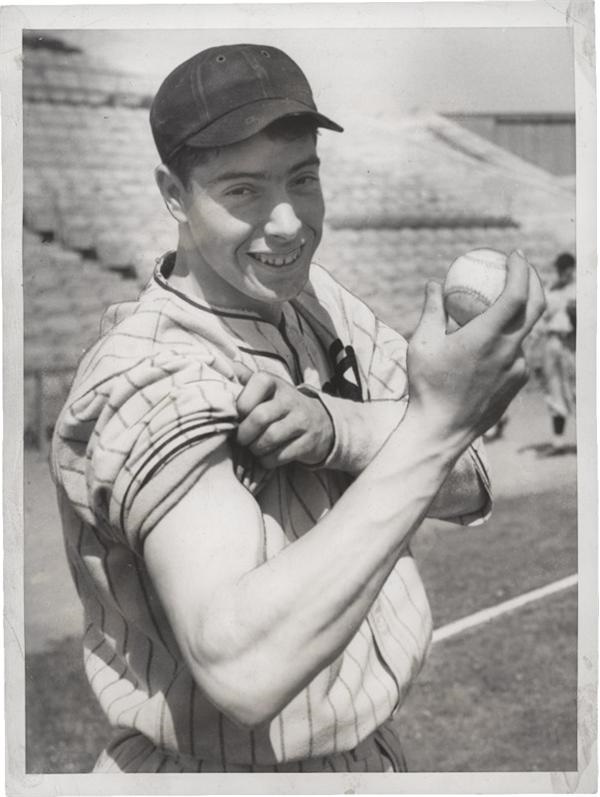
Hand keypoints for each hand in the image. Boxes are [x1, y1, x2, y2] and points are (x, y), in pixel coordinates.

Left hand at [233, 365, 333, 468]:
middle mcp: (290, 399)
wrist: (321, 423)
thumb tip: (220, 361)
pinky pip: (280, 456)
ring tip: (254, 448)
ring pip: (269, 439)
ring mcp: (301, 421)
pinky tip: (267, 456)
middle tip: (241, 439)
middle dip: (244, 434)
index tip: (238, 416)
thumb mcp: (267, 387)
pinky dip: (268, 460)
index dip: (240, 407)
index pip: (254, 388)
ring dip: (255, 449)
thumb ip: (244, 377)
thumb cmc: (282, 405)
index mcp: (274, 383)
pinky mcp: (308, 443)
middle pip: (259, 418)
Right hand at [407, 250, 545, 445]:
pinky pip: (516, 354)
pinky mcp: (517, 383)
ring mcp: (517, 369)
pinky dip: (507, 342)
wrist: (441, 431)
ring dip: (515, 316)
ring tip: (494, 310)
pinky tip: (487, 346)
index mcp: (486, 337)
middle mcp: (509, 351)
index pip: (516, 294)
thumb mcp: (421, 344)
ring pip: (523, 333)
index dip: (521, 270)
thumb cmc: (426, 387)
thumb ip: (431, 310)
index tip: (514, 255)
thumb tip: (434, 284)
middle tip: (521, 269)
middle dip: (533, 282)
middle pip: (535, 308)